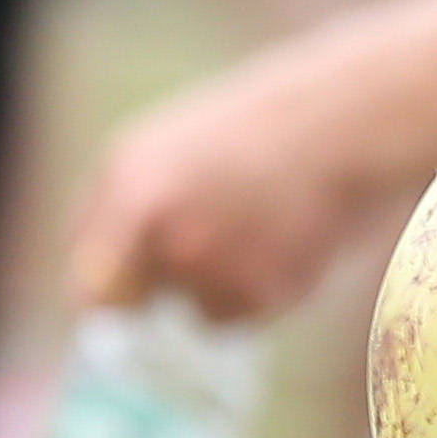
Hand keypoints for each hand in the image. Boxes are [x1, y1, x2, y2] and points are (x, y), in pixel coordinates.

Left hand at [72, 42, 410, 328]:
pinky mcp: (262, 290)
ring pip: (196, 312)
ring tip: (258, 229)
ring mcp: (213, 266)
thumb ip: (117, 212)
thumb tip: (97, 288)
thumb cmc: (255, 129)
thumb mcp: (163, 146)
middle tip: (199, 253)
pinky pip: (243, 315)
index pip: (89, 288)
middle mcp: (163, 234)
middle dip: (160, 291)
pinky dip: (262, 291)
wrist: (346, 122)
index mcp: (130, 190)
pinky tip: (286, 241)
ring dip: (219, 287)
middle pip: (138, 306)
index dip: (105, 299)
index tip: (122, 300)